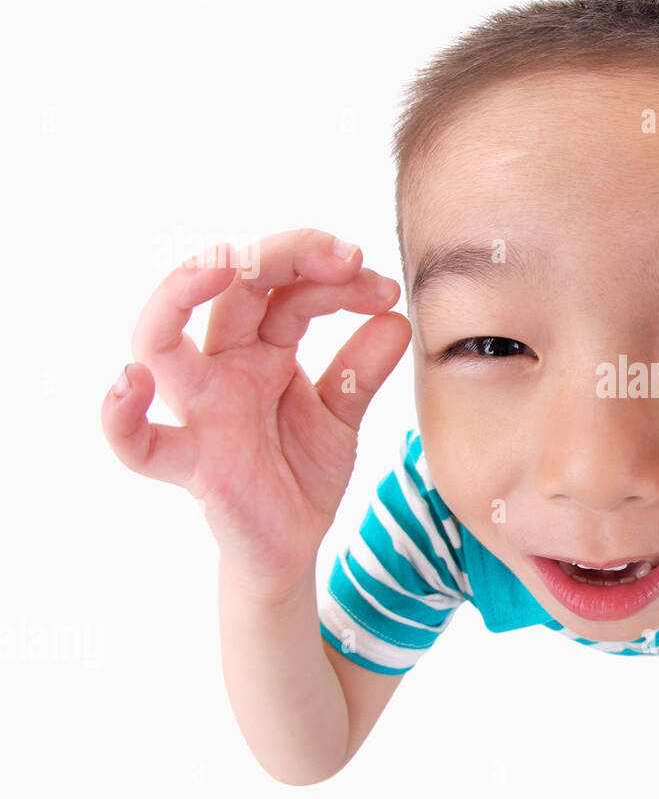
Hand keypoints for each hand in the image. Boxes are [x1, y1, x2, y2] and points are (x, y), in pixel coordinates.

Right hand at [101, 228, 410, 594]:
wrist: (295, 544)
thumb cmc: (302, 470)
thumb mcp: (342, 413)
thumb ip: (362, 370)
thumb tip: (397, 320)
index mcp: (260, 348)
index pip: (287, 290)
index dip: (335, 279)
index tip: (384, 288)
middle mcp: (222, 367)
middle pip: (230, 290)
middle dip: (285, 257)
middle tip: (346, 254)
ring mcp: (199, 410)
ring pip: (160, 340)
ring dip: (182, 292)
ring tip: (226, 263)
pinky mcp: (190, 463)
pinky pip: (137, 443)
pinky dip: (120, 415)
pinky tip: (129, 383)